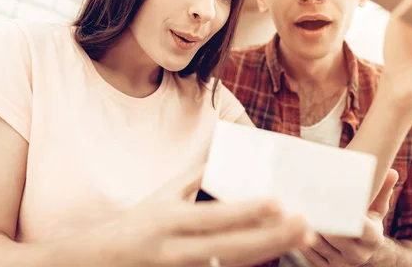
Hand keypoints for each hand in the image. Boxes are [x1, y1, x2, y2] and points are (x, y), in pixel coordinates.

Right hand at [93, 165, 315, 266]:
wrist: (104, 260)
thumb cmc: (140, 221)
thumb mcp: (164, 194)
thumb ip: (196, 176)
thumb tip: (230, 155)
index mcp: (169, 220)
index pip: (213, 217)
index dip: (246, 211)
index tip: (278, 201)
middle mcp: (178, 250)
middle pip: (231, 248)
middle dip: (271, 238)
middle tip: (306, 226)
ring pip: (233, 264)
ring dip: (269, 251)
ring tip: (303, 237)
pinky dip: (251, 262)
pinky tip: (277, 249)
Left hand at [297, 169, 397, 265]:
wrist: (362, 250)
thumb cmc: (367, 223)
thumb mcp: (377, 208)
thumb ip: (382, 190)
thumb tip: (392, 172)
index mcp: (373, 239)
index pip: (362, 228)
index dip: (347, 216)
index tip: (333, 201)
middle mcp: (359, 255)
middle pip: (335, 236)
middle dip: (322, 219)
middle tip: (307, 202)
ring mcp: (341, 263)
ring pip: (318, 243)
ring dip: (306, 227)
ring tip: (296, 209)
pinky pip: (308, 253)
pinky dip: (300, 239)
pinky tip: (293, 224)